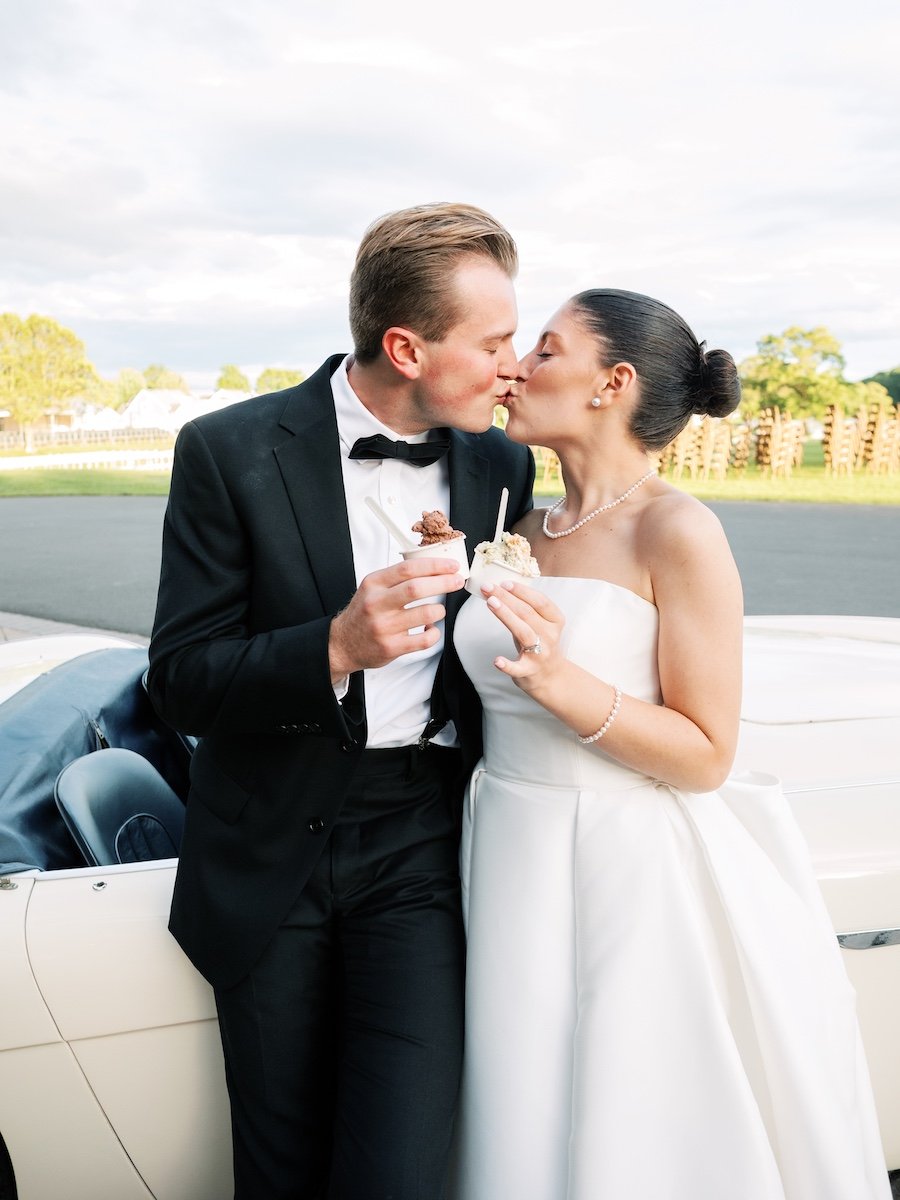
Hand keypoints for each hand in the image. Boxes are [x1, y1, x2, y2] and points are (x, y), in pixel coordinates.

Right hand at [329, 557, 464, 678]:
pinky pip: (424, 640)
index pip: (408, 568)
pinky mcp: (391, 647)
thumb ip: (398, 578)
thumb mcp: (373, 588)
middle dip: (444, 583)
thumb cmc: (364, 613)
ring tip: (438, 610)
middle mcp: (376, 604)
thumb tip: (434, 568)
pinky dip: (434, 633)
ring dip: (439, 610)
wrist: (343, 643)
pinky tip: (430, 628)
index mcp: (374, 584)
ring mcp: (383, 627)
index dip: (435, 565)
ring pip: (426, 614)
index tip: (452, 565)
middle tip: (457, 581)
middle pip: (417, 588)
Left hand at [483, 581, 565, 693]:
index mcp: (555, 621)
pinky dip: (507, 665)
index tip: (505, 582)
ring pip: (523, 632)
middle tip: (488, 587)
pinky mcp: (529, 671)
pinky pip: (518, 668)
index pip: (541, 601)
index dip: (523, 591)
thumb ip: (525, 609)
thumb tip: (500, 589)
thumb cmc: (539, 643)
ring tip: (490, 603)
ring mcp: (540, 654)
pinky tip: (497, 660)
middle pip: (527, 613)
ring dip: (506, 616)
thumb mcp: (539, 623)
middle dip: (506, 598)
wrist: (550, 676)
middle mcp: (550, 636)